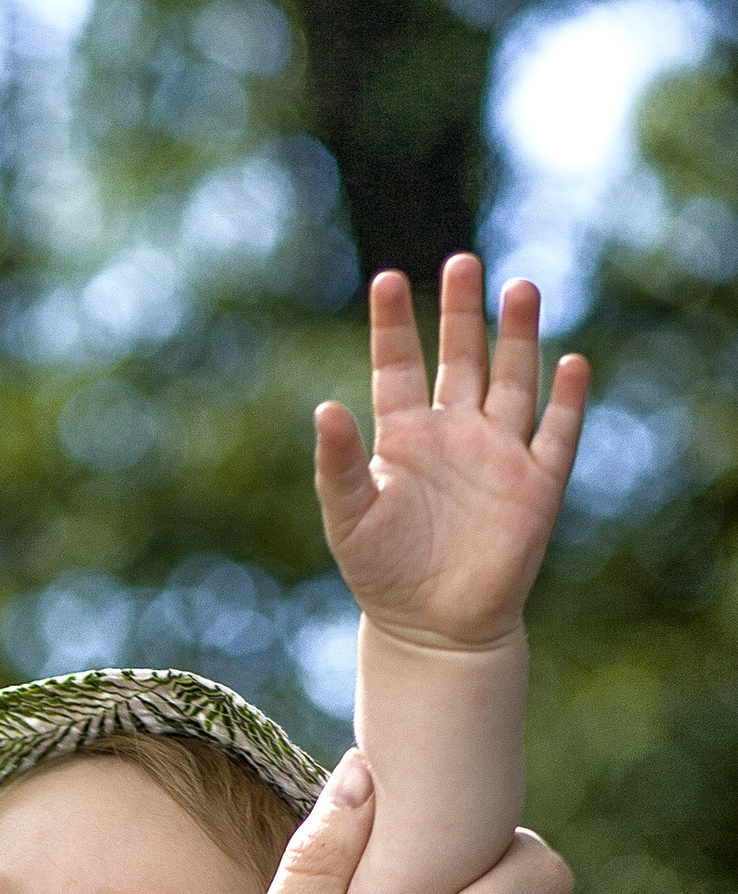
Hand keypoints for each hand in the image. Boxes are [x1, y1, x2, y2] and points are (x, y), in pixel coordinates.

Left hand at [315, 259, 586, 655]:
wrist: (433, 631)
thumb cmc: (383, 576)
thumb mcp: (349, 519)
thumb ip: (337, 466)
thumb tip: (324, 409)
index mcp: (405, 437)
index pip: (398, 365)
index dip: (394, 324)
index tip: (387, 278)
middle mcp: (455, 433)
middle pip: (462, 357)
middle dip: (462, 311)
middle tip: (462, 262)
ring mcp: (498, 454)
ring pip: (512, 379)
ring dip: (517, 336)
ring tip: (517, 288)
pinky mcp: (535, 486)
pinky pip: (556, 434)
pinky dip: (566, 400)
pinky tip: (570, 362)